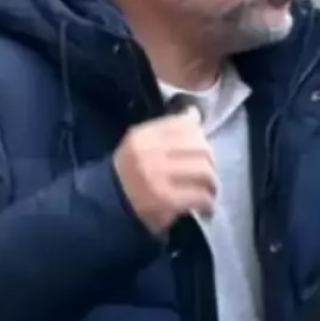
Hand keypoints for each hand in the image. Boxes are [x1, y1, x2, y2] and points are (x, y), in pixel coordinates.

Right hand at [113, 107, 216, 234]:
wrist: (108, 203)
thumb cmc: (129, 172)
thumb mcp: (141, 144)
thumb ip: (167, 130)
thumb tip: (195, 114)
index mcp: (143, 135)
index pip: (185, 124)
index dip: (200, 136)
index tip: (200, 148)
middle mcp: (150, 152)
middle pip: (200, 147)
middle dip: (210, 161)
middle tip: (208, 172)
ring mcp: (158, 176)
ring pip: (204, 171)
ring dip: (212, 182)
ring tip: (209, 190)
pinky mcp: (166, 199)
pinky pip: (200, 195)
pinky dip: (208, 201)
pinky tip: (206, 206)